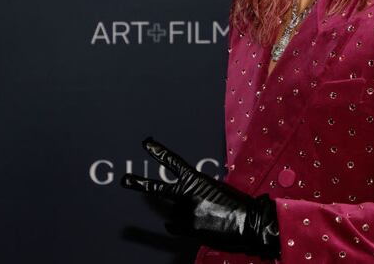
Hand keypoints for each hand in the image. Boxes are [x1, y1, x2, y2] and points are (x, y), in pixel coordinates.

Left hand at [120, 136, 280, 259]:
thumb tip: (184, 199)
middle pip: (158, 189)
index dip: (158, 152)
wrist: (249, 222)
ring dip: (183, 214)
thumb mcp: (216, 188)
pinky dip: (181, 226)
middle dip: (139, 183)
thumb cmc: (237, 203)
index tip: (147, 144)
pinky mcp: (187, 229)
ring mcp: (186, 213)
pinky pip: (175, 227)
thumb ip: (197, 189)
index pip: (173, 162)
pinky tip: (194, 225)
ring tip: (202, 215)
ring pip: (173, 213)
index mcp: (196, 179)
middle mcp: (187, 195)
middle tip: (125, 180)